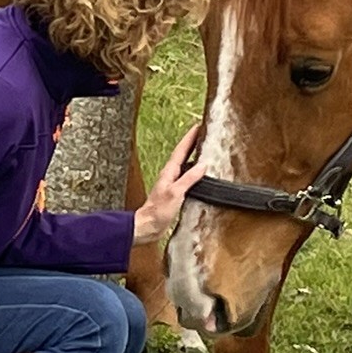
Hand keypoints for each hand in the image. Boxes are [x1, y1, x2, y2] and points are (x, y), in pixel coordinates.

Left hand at [132, 122, 206, 247]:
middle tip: (202, 132)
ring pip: (184, 163)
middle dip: (192, 142)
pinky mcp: (174, 192)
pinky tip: (198, 173)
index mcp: (169, 172)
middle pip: (182, 154)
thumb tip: (202, 165)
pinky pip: (186, 175)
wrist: (148, 225)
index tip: (198, 127)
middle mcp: (170, 175)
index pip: (181, 150)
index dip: (190, 138)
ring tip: (202, 148)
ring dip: (192, 154)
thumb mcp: (175, 193)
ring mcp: (172, 183)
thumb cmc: (158, 211)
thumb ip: (189, 179)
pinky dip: (193, 170)